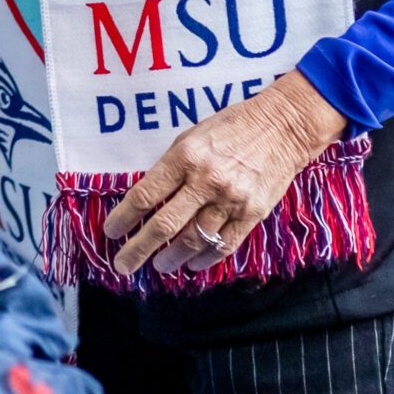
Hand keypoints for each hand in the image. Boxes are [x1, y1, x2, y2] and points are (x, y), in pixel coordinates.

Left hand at [102, 72, 348, 277]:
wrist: (282, 127)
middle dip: (138, 249)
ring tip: (159, 265)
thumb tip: (147, 199)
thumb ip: (171, 168)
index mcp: (185, 157)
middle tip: (123, 264)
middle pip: (164, 225)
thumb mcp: (191, 136)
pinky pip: (223, 245)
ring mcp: (230, 199)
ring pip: (193, 240)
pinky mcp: (252, 213)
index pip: (145, 195)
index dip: (124, 218)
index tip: (111, 232)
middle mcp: (205, 180)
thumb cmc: (231, 128)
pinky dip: (204, 259)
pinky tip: (192, 264)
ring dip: (171, 258)